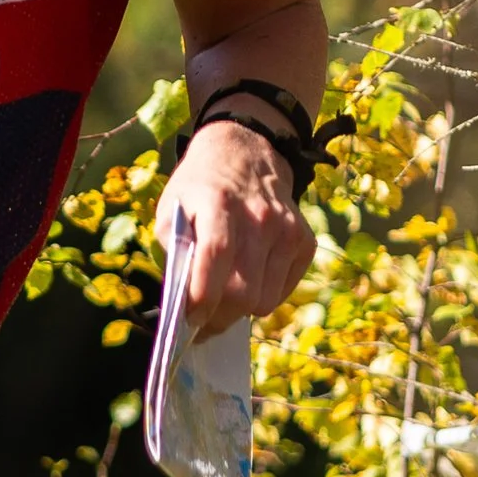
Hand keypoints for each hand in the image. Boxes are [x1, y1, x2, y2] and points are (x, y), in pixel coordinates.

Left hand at [154, 119, 315, 339]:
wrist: (247, 155)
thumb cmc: (200, 189)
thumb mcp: (172, 207)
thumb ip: (174, 249)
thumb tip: (181, 299)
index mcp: (219, 203)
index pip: (216, 256)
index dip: (202, 296)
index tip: (189, 320)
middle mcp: (259, 216)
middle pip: (243, 292)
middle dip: (219, 316)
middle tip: (203, 322)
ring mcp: (287, 230)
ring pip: (265, 301)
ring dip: (240, 309)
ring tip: (224, 294)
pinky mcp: (305, 241)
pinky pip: (282, 292)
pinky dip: (263, 295)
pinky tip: (249, 276)